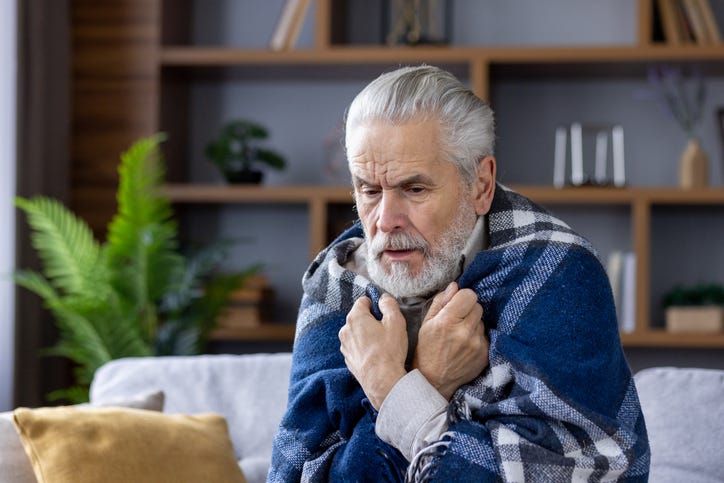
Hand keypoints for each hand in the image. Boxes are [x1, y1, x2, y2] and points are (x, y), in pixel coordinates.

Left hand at [339, 294, 407, 409]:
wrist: (381, 380)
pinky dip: (364, 348)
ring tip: (382, 345)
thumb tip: (383, 298)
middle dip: (371, 320)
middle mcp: (345, 330)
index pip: (363, 301)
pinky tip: (376, 355)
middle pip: (359, 317)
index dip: (375, 305)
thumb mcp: (396, 321)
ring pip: (356, 332)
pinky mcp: (348, 359)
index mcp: (355, 317)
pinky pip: (356, 347)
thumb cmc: (389, 350)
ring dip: (367, 334)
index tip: (385, 315)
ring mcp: (345, 346)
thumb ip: (389, 304)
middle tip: (386, 331)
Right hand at [412, 282, 488, 399]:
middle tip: (457, 320)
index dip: (462, 297)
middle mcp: (465, 331)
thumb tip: (454, 286)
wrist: (434, 381)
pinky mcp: (485, 354)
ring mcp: (477, 344)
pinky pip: (486, 335)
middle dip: (468, 309)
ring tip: (460, 335)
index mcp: (448, 321)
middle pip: (477, 306)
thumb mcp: (426, 323)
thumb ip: (440, 301)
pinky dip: (477, 337)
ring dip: (473, 324)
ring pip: (481, 321)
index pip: (469, 295)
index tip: (456, 304)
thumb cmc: (427, 350)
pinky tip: (466, 346)